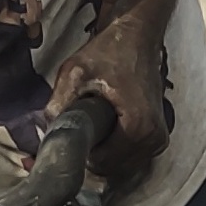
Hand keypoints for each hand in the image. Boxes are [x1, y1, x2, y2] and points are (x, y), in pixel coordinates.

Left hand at [48, 4, 172, 196]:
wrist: (138, 37)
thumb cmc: (110, 51)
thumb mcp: (74, 74)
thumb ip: (58, 107)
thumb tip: (46, 136)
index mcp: (139, 127)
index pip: (100, 164)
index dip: (80, 150)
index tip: (74, 126)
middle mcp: (154, 139)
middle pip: (110, 168)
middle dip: (91, 151)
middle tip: (82, 121)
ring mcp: (158, 140)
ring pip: (119, 166)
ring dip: (102, 151)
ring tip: (95, 122)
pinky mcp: (157, 137)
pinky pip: (129, 157)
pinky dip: (114, 148)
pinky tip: (106, 127)